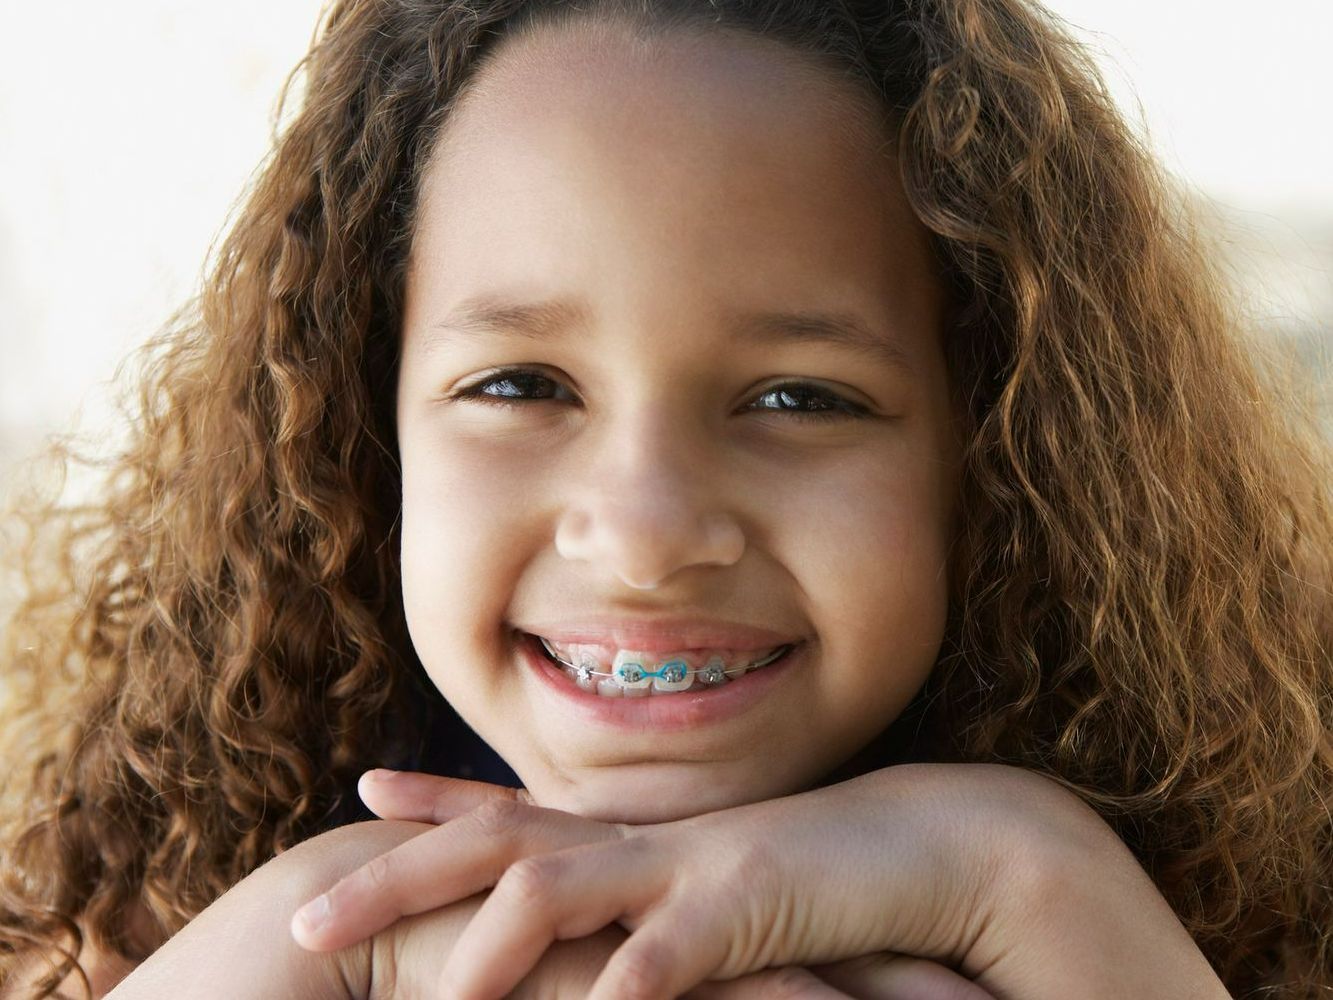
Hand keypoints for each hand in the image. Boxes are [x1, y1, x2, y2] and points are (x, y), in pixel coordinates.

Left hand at [292, 766, 1011, 998]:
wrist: (918, 847)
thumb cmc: (809, 885)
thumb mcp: (712, 895)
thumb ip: (650, 909)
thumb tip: (602, 945)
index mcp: (628, 838)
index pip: (511, 810)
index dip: (437, 804)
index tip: (364, 790)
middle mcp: (638, 843)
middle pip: (495, 846)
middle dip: (398, 877)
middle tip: (304, 916)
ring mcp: (684, 869)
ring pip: (558, 889)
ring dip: (485, 942)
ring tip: (427, 998)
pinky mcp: (743, 909)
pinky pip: (665, 952)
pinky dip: (621, 987)